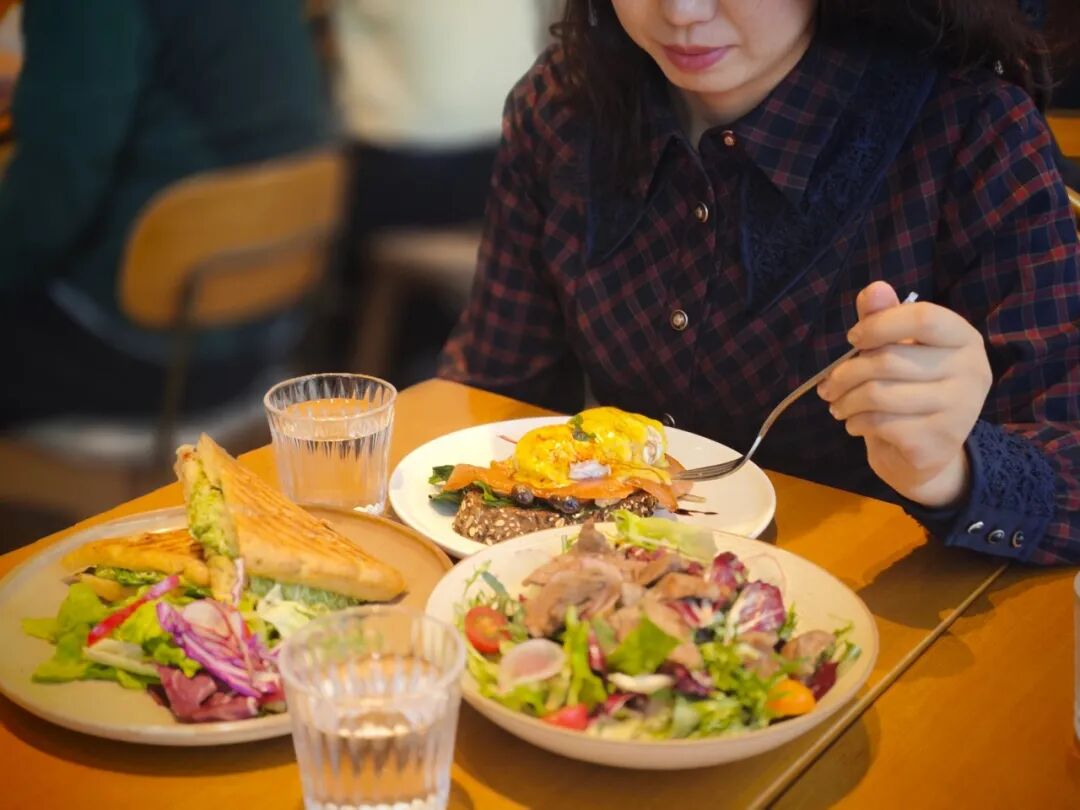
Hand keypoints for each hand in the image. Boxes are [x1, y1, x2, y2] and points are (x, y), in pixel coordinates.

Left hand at [816, 281, 992, 507]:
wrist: (928, 451)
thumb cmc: (910, 389)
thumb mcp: (898, 349)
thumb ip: (884, 318)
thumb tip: (875, 288)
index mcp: (965, 339)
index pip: (923, 317)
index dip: (878, 325)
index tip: (853, 339)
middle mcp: (972, 371)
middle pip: (889, 359)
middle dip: (845, 373)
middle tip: (828, 386)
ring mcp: (960, 409)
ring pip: (879, 394)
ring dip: (846, 401)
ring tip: (837, 405)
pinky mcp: (939, 441)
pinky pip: (881, 424)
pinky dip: (857, 423)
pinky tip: (856, 424)